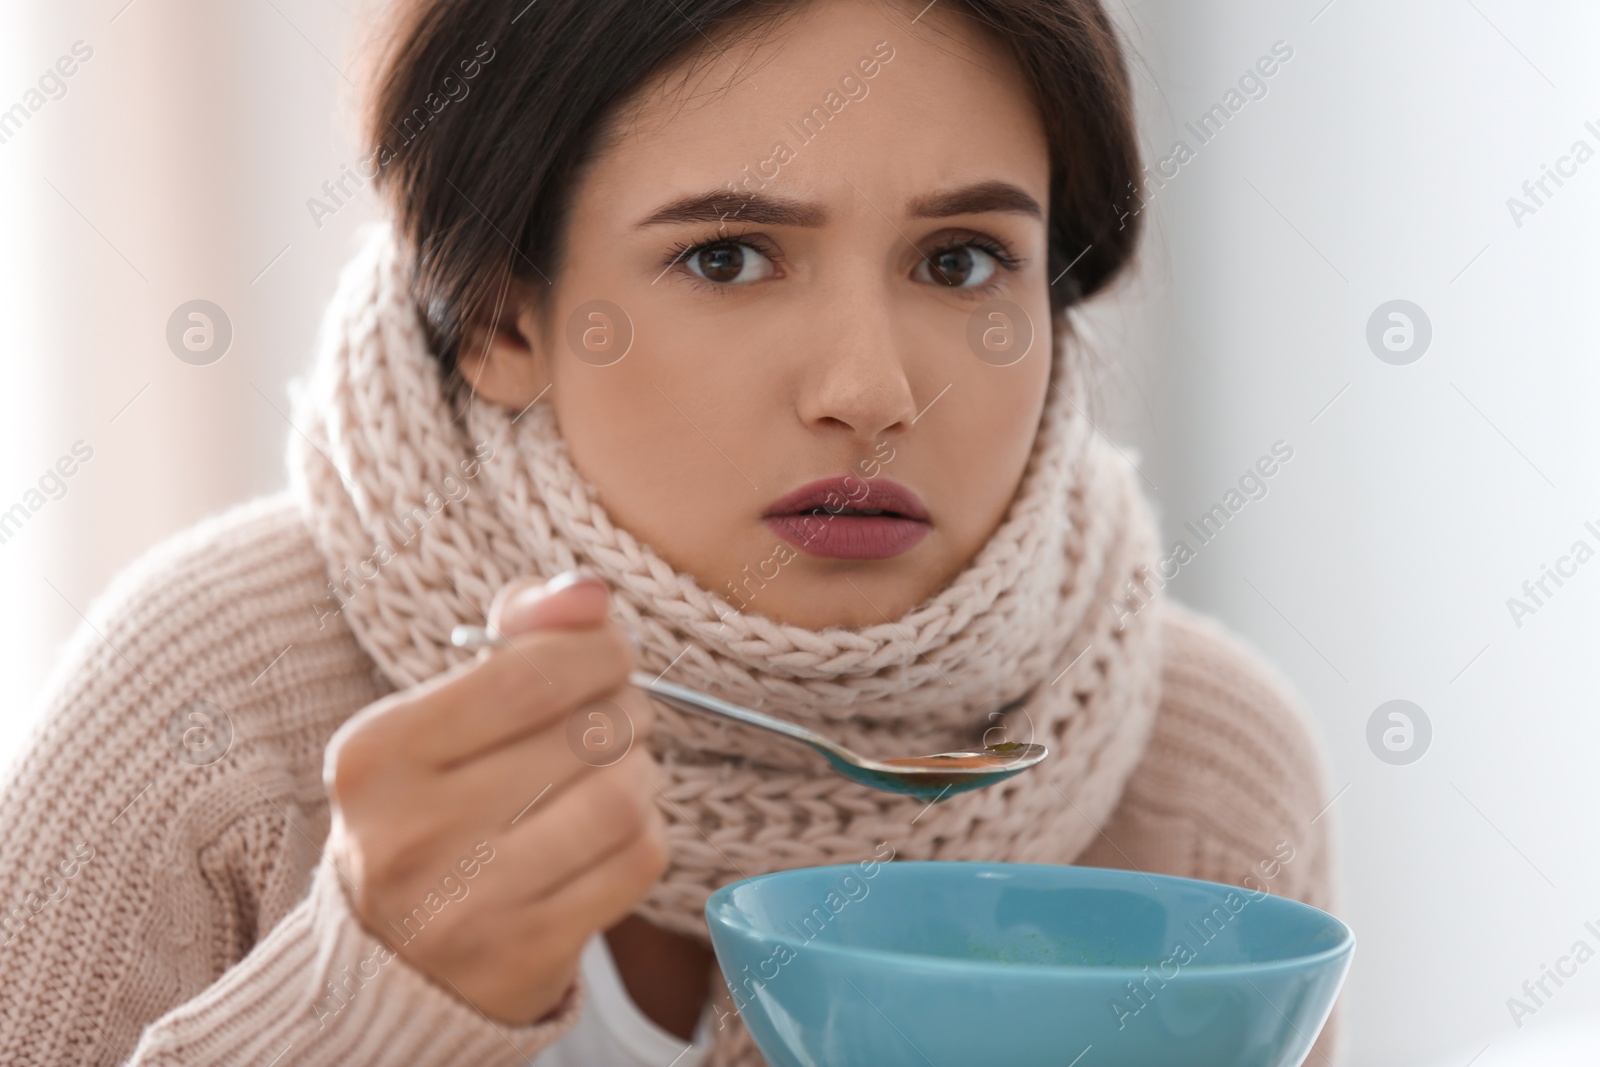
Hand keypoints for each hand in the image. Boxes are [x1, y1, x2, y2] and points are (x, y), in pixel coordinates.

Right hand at [323, 573, 667, 1023]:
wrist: (389, 964)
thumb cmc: (430, 811)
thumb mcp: (440, 716)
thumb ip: (516, 639)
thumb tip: (589, 593)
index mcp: (376, 754)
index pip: (529, 675)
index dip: (598, 650)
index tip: (610, 654)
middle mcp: (409, 833)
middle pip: (586, 734)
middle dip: (626, 709)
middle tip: (615, 717)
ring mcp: (466, 905)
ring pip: (621, 799)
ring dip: (641, 773)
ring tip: (616, 773)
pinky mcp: (525, 956)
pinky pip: (636, 862)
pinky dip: (645, 832)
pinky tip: (614, 831)